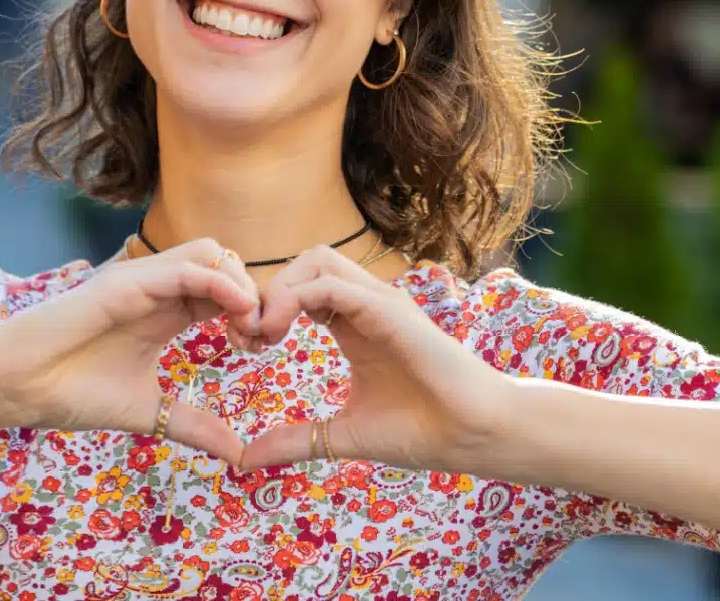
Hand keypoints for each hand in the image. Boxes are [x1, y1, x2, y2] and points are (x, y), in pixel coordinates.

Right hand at [0, 239, 259, 465]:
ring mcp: (141, 281)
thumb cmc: (70, 393)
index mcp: (165, 312)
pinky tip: (233, 315)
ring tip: (246, 328)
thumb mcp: (149, 412)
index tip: (259, 349)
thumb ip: (194, 425)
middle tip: (258, 339)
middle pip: (227, 262)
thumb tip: (240, 455)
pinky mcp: (125, 282)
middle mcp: (157, 289)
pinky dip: (220, 284)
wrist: (17, 388)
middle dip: (254, 295)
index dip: (251, 311)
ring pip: (211, 252)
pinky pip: (186, 266)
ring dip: (241, 283)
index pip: (225, 289)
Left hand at [236, 247, 516, 474]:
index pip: (300, 287)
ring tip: (263, 335)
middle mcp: (366, 305)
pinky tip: (278, 334)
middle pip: (304, 263)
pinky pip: (333, 284)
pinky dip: (296, 298)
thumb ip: (297, 440)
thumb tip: (245, 459)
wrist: (474, 436)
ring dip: (280, 289)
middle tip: (248, 338)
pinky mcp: (390, 311)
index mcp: (353, 324)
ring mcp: (380, 303)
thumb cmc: (422, 432)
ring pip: (317, 260)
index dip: (265, 308)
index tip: (246, 347)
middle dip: (267, 291)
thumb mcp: (342, 436)